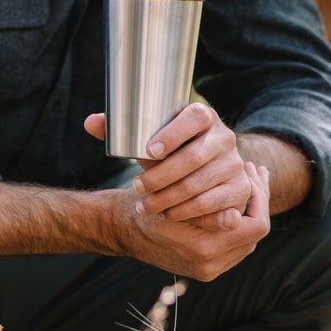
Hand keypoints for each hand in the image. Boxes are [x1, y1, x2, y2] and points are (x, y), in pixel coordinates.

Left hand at [85, 104, 250, 230]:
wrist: (206, 167)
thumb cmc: (170, 149)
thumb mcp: (150, 137)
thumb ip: (120, 130)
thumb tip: (90, 123)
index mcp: (203, 115)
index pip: (192, 118)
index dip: (171, 134)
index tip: (148, 151)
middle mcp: (224, 137)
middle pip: (193, 157)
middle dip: (162, 176)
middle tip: (137, 187)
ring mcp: (235, 163)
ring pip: (201, 184)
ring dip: (170, 199)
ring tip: (146, 206)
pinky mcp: (240, 188)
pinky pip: (215, 204)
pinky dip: (189, 212)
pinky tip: (169, 215)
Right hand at [110, 161, 270, 280]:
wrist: (122, 230)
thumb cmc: (144, 205)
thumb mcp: (168, 195)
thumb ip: (204, 201)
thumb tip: (241, 195)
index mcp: (203, 248)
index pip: (255, 225)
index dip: (260, 195)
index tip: (251, 169)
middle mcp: (210, 264)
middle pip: (256, 232)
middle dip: (259, 199)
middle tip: (254, 171)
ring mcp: (209, 269)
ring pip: (248, 238)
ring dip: (250, 210)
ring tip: (250, 181)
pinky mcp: (206, 268)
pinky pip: (235, 246)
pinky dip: (239, 223)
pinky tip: (236, 200)